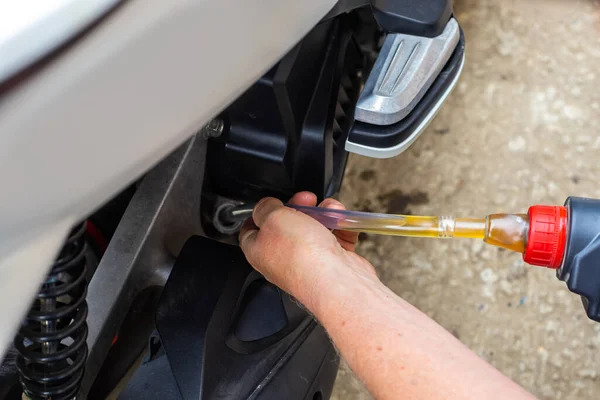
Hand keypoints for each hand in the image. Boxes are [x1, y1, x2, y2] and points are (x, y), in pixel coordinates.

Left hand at [239, 192, 376, 311]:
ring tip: (329, 210)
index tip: (271, 201)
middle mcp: (282, 259)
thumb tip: (264, 206)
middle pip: (286, 226)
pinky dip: (340, 227)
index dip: (260, 213)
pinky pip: (335, 238)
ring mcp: (309, 262)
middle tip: (306, 199)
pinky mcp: (332, 263)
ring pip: (313, 229)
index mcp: (259, 251)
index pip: (251, 231)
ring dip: (323, 214)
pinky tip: (341, 221)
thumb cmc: (302, 255)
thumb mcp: (273, 218)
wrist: (337, 280)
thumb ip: (265, 208)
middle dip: (298, 207)